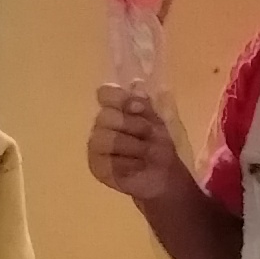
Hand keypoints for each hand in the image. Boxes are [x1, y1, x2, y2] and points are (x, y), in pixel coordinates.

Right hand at [87, 84, 195, 206]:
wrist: (163, 175)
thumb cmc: (157, 145)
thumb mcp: (156, 121)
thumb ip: (143, 104)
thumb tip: (135, 84)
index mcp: (115, 109)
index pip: (105, 94)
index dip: (120, 99)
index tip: (139, 108)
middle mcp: (101, 124)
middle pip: (105, 116)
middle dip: (133, 126)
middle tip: (150, 136)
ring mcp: (95, 146)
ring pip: (106, 138)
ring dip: (133, 146)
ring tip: (146, 153)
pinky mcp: (96, 167)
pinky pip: (109, 162)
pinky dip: (129, 164)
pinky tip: (138, 167)